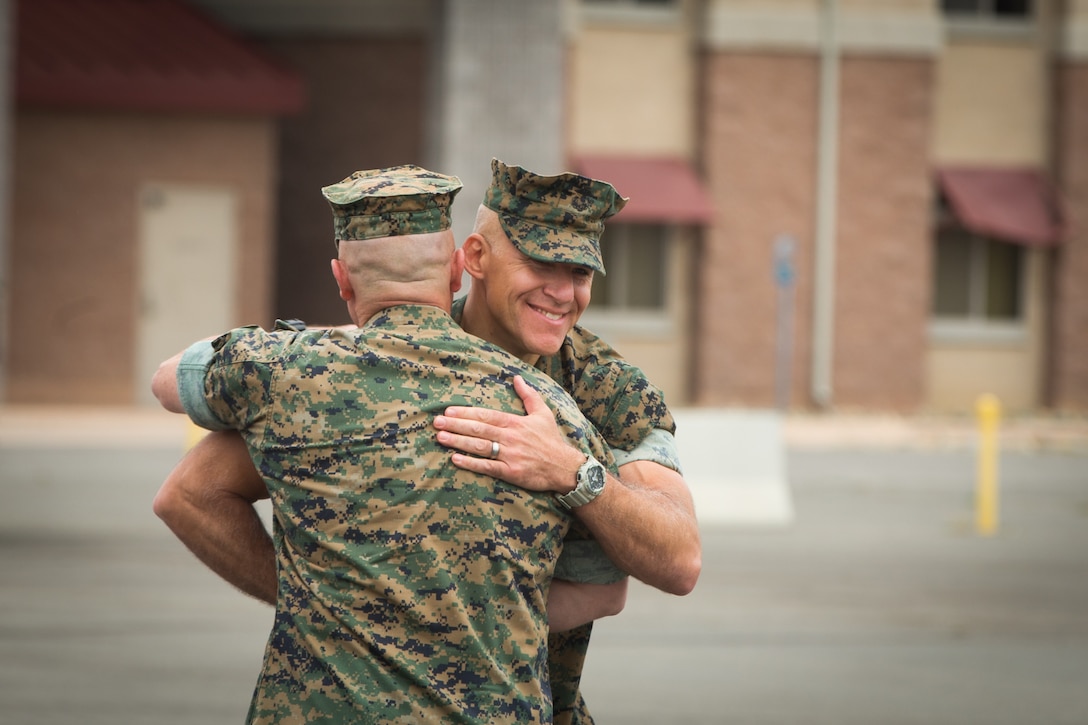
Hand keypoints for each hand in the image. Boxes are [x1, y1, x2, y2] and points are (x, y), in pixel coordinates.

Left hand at [433, 375, 583, 492]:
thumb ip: (529, 395)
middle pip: (479, 429)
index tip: (448, 411)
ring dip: (458, 442)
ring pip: (480, 447)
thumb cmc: (551, 440)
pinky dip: (471, 463)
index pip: (486, 415)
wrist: (565, 467)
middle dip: (456, 426)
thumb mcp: (543, 413)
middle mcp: (511, 437)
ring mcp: (510, 455)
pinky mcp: (511, 472)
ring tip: (440, 438)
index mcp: (516, 422)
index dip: (466, 413)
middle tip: (437, 423)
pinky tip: (455, 459)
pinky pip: (488, 467)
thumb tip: (517, 378)